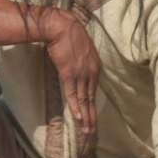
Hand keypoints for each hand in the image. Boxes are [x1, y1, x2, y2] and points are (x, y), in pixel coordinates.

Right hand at [41, 10, 100, 134]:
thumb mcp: (82, 51)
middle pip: (91, 98)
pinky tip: (78, 117)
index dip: (92, 105)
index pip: (94, 91)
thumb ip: (83, 62)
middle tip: (92, 131)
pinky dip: (75, 106)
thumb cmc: (70, 35)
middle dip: (91, 116)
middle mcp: (91, 72)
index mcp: (95, 67)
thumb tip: (79, 70)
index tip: (92, 117)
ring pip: (84, 99)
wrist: (62, 26)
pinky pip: (73, 94)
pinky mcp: (69, 73)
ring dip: (85, 116)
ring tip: (86, 130)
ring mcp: (81, 74)